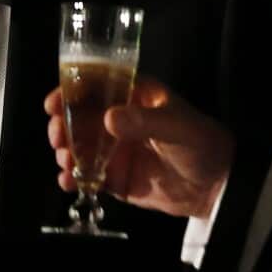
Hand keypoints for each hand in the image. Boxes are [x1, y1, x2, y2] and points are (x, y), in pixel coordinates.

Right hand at [44, 76, 232, 219]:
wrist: (217, 185)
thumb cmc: (201, 143)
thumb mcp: (177, 126)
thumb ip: (144, 122)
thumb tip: (108, 119)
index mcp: (134, 97)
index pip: (96, 86)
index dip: (70, 91)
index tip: (54, 103)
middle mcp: (120, 121)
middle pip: (79, 117)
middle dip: (62, 125)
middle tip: (57, 136)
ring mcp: (115, 150)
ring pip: (79, 147)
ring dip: (66, 152)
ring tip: (66, 161)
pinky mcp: (116, 178)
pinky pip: (87, 176)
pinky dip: (73, 178)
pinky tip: (68, 181)